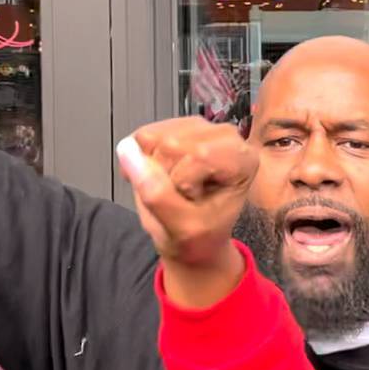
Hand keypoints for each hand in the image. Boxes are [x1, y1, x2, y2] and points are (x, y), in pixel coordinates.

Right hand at [118, 118, 256, 306]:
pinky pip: (141, 137)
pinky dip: (140, 163)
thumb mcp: (181, 228)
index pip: (198, 156)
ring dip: (153, 171)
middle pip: (172, 143)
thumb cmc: (198, 238)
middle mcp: (226, 135)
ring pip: (152, 138)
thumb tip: (126, 150)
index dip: (183, 185)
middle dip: (165, 177)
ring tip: (172, 189)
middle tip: (180, 199)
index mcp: (242, 158)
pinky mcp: (173, 127)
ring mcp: (199, 128)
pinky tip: (155, 178)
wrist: (193, 242)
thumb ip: (156, 194)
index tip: (195, 204)